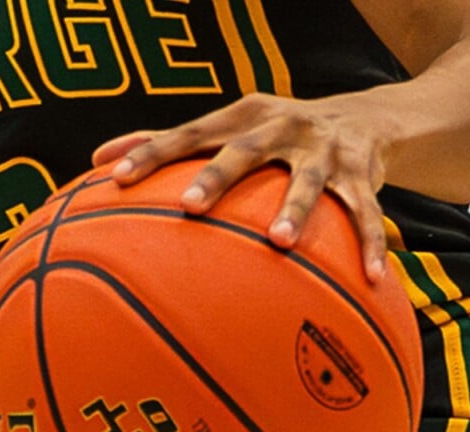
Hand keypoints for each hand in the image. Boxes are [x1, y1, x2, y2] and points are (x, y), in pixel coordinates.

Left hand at [92, 92, 389, 282]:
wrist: (362, 116)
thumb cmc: (271, 134)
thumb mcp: (226, 128)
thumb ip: (165, 143)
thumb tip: (95, 159)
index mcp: (241, 117)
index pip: (188, 132)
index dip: (152, 152)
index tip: (117, 177)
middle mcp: (280, 126)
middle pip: (244, 150)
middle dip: (217, 177)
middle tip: (189, 208)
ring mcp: (322, 149)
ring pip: (308, 181)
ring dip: (296, 210)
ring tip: (281, 243)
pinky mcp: (361, 172)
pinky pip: (365, 212)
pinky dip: (369, 244)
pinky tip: (373, 279)